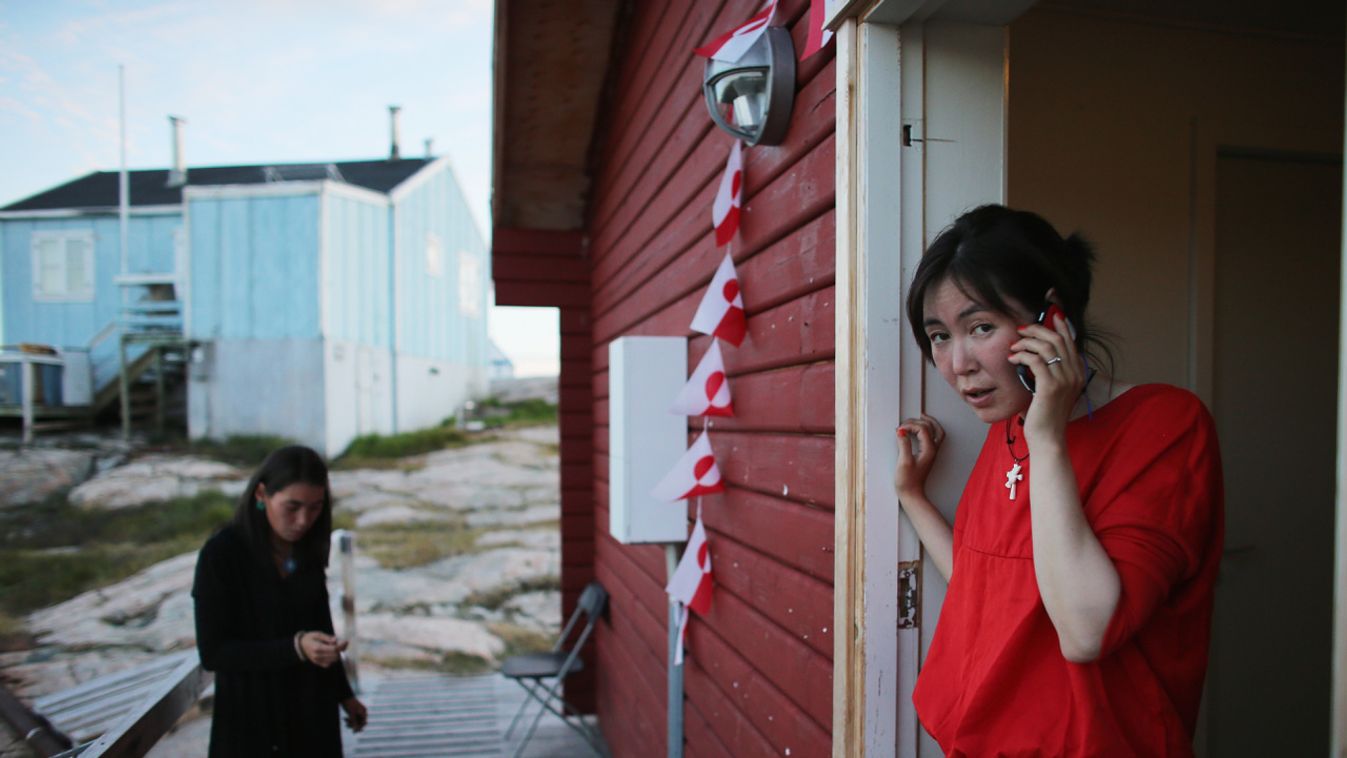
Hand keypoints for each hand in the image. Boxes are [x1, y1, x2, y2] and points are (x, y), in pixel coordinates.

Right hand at [300, 632, 347, 667]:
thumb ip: (327, 637)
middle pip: (335, 655)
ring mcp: (317, 661)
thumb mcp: (318, 634)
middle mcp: (318, 656)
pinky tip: (332, 653)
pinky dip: (332, 659)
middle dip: (341, 649)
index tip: (346, 641)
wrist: (300, 645)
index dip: (341, 646)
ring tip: (337, 647)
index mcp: (318, 648)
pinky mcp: (318, 663)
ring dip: (338, 654)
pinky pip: (328, 664)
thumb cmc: (310, 638)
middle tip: (342, 643)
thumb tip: (336, 640)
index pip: (334, 649)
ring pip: (333, 660)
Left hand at [341, 697, 367, 731]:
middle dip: (354, 725)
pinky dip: (349, 720)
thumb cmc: (349, 704)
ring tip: (345, 722)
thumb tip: (355, 730)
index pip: (363, 722)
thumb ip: (354, 722)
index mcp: (363, 712)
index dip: (359, 727)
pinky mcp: (353, 712)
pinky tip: (344, 718)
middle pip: (359, 722)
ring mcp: (357, 712)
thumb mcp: (351, 714)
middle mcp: (362, 712)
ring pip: (355, 721)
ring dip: (350, 723)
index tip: (354, 732)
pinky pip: (352, 719)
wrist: (344, 697)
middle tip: (347, 726)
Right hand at [895, 414, 943, 502]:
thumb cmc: (908, 482)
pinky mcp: (927, 455)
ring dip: (927, 423)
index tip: (899, 430)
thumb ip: (903, 445)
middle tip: (905, 423)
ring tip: (917, 418)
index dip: (910, 426)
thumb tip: (901, 431)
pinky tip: (919, 431)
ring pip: (936, 431)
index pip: (922, 429)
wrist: (912, 494)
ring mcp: (931, 452)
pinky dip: (927, 430)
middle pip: (931, 427)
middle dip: (917, 422)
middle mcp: (932, 450)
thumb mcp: (904, 462)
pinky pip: (933, 438)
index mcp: (928, 450)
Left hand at [1010, 311, 1085, 444]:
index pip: (1070, 341)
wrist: (1048, 438)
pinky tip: (1012, 359)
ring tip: (1014, 347)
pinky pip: (1035, 360)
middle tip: (1021, 330)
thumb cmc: (1046, 414)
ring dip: (1026, 343)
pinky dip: (1021, 356)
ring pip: (1046, 347)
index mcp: (1078, 372)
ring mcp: (1064, 380)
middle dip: (1037, 330)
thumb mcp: (1054, 389)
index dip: (1060, 325)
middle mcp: (1075, 373)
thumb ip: (1051, 371)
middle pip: (1057, 339)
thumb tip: (1037, 353)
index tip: (1049, 315)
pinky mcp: (1050, 386)